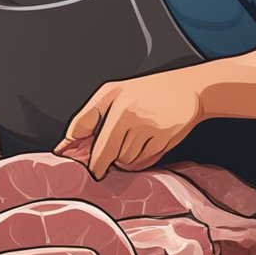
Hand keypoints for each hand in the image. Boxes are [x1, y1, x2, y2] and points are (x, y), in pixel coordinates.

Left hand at [54, 70, 204, 178]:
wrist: (188, 89)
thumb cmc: (147, 92)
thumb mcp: (113, 93)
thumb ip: (89, 116)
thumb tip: (67, 143)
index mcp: (114, 101)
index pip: (86, 132)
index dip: (81, 153)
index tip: (74, 163)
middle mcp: (129, 113)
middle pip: (106, 154)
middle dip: (102, 164)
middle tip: (102, 166)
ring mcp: (148, 128)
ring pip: (125, 161)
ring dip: (124, 160)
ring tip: (134, 141)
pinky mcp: (164, 139)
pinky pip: (143, 163)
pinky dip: (141, 161)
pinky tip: (146, 145)